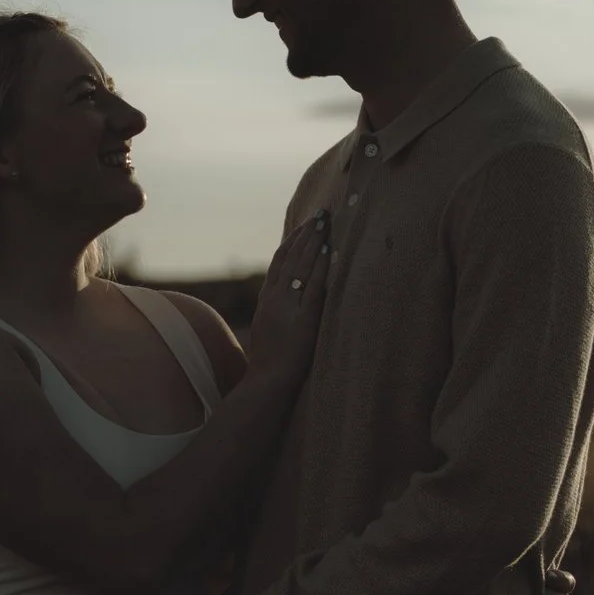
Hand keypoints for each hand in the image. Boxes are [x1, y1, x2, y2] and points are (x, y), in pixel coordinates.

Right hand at [244, 209, 331, 384]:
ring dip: (313, 242)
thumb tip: (284, 302)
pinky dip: (319, 265)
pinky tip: (327, 250)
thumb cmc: (269, 362)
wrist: (268, 380)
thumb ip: (275, 312)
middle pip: (290, 257)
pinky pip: (313, 284)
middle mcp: (275, 297)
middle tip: (320, 214)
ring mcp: (288, 305)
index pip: (278, 263)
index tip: (303, 227)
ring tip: (325, 222)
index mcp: (266, 299)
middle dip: (305, 234)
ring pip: (301, 265)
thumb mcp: (268, 330)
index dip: (291, 242)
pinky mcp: (303, 316)